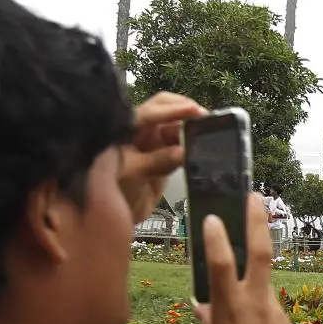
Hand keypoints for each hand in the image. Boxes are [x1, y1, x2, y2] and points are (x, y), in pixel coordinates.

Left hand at [119, 93, 205, 221]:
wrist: (112, 215)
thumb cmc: (113, 190)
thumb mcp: (131, 174)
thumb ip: (156, 162)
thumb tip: (183, 152)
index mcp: (126, 128)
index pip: (151, 112)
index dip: (174, 110)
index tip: (195, 111)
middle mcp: (140, 130)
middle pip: (164, 108)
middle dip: (185, 110)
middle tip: (207, 119)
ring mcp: (152, 143)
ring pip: (175, 127)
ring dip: (191, 129)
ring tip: (210, 132)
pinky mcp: (163, 157)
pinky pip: (180, 145)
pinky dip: (192, 146)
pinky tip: (204, 148)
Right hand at [193, 193, 304, 323]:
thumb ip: (207, 320)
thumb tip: (200, 301)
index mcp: (230, 311)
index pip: (221, 268)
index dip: (216, 241)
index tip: (212, 218)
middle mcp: (255, 304)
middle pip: (260, 254)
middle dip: (257, 222)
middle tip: (256, 196)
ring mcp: (273, 309)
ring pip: (263, 277)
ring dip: (254, 263)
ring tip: (246, 262)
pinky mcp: (284, 318)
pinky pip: (266, 303)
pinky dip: (256, 304)